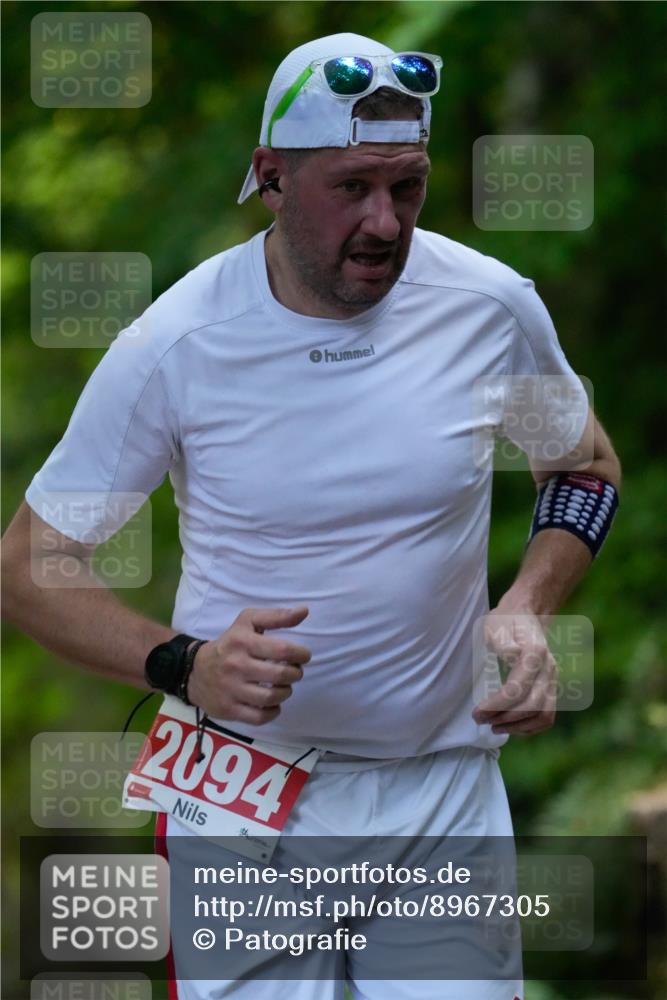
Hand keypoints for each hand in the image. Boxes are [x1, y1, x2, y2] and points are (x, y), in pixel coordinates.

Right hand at [187, 606, 310, 724]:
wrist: (195, 670)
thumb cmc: (230, 643)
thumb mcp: (248, 622)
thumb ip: (277, 616)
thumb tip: (304, 611)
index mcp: (243, 641)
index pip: (282, 650)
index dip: (301, 654)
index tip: (303, 656)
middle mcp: (236, 665)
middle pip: (280, 675)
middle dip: (295, 673)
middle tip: (294, 671)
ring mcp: (231, 689)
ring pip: (271, 697)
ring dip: (286, 692)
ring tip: (284, 686)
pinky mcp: (229, 709)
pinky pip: (259, 717)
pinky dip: (273, 711)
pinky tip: (273, 703)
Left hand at [472, 609, 557, 734]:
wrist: (526, 615)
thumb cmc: (505, 620)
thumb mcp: (496, 624)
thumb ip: (503, 640)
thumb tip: (511, 655)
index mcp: (535, 652)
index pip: (518, 688)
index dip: (497, 705)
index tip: (477, 712)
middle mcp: (549, 668)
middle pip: (532, 705)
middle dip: (505, 718)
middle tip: (480, 720)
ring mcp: (553, 678)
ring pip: (544, 714)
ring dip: (518, 726)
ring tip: (494, 726)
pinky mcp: (552, 687)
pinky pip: (548, 715)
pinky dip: (530, 726)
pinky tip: (510, 726)